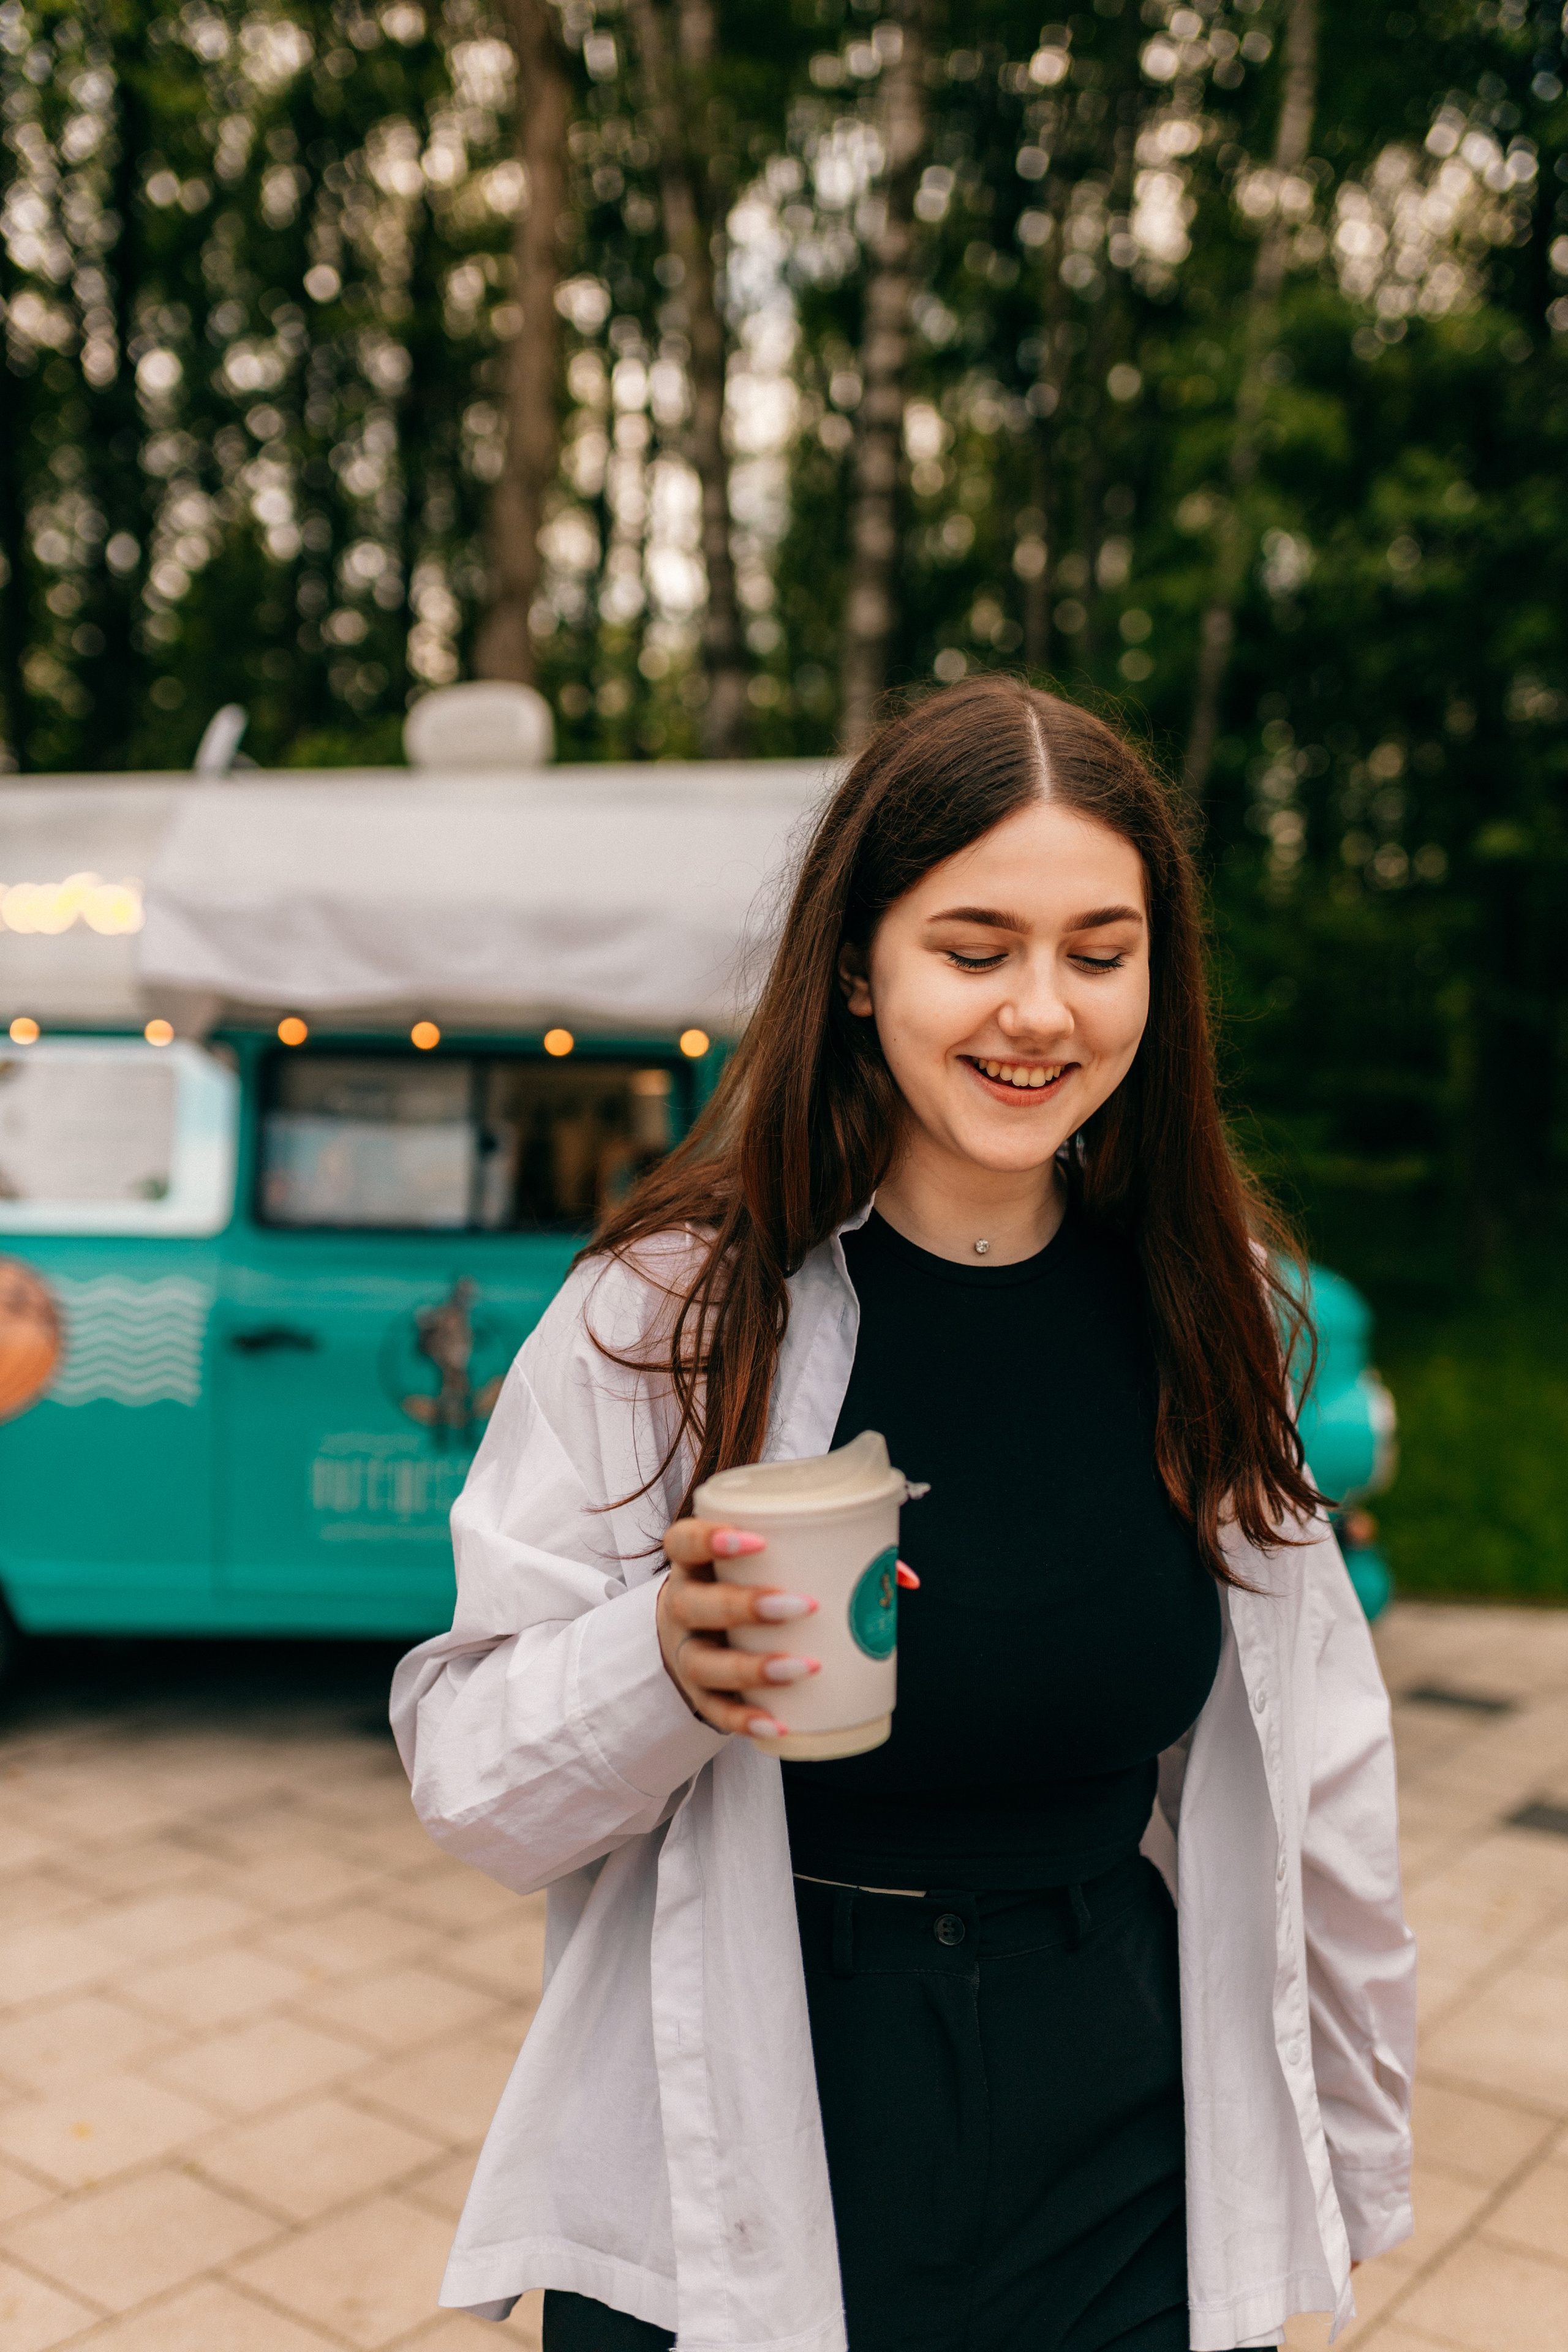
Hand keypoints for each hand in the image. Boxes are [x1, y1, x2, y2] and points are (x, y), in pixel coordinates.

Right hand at [657, 1518, 818, 1738]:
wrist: (702, 1632)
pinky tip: (778, 1725)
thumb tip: (906, 1580)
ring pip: (703, 1662)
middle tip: (804, 1605)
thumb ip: (836, 1561)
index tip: (759, 1541)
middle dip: (745, 1605)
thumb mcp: (773, 1563)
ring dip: (752, 1667)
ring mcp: (686, 1652)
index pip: (682, 1540)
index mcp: (694, 1562)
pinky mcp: (697, 1693)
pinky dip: (743, 1719)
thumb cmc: (752, 1584)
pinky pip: (713, 1709)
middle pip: (694, 1603)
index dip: (710, 1538)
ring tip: (805, 1668)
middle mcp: (681, 1605)